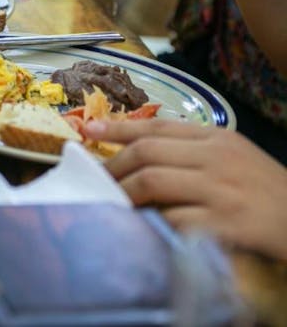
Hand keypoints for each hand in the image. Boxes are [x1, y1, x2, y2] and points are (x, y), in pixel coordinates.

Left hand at [83, 118, 286, 260]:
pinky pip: (174, 220)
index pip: (157, 128)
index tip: (86, 131)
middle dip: (113, 166)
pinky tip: (143, 227)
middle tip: (95, 180)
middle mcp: (217, 158)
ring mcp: (221, 190)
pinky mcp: (226, 224)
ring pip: (152, 182)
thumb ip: (192, 153)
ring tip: (111, 204)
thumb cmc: (268, 194)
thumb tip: (138, 157)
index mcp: (218, 139)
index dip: (117, 128)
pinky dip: (153, 223)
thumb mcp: (234, 160)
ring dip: (124, 194)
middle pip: (147, 153)